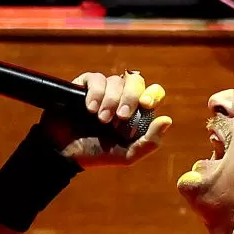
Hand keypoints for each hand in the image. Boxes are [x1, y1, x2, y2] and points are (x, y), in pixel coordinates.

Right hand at [42, 71, 172, 167]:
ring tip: (101, 119)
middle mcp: (121, 97)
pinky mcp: (83, 86)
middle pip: (135, 81)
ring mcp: (103, 90)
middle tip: (121, 117)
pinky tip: (90, 109)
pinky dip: (95, 93)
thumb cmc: (99, 154)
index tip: (146, 104)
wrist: (66, 154)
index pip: (153, 92)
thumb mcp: (128, 154)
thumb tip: (167, 119)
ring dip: (110, 100)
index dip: (152, 93)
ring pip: (115, 80)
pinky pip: (95, 79)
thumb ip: (149, 141)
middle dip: (130, 97)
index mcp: (136, 111)